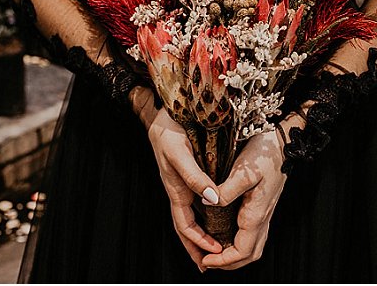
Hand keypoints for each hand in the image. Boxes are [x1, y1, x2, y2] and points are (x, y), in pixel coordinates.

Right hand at [147, 106, 223, 271]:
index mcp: (175, 189)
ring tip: (213, 248)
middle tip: (209, 264)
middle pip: (186, 226)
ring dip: (201, 233)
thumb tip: (212, 200)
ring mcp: (183, 182)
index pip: (184, 225)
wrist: (162, 111)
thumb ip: (195, 176)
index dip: (197, 242)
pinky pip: (196, 200)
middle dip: (196, 246)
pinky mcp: (189, 172)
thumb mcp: (180, 152)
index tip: (213, 254)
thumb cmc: (167, 130)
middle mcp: (179, 189)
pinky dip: (204, 214)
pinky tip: (214, 215)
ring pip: (191, 215)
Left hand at [200, 124, 289, 270]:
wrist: (282, 141)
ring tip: (216, 253)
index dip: (223, 261)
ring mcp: (265, 211)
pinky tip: (227, 234)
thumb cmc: (265, 154)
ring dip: (235, 255)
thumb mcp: (243, 171)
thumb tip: (209, 204)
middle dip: (229, 263)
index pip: (242, 251)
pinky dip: (240, 242)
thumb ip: (226, 191)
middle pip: (249, 254)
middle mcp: (262, 216)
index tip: (206, 260)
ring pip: (253, 245)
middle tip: (209, 261)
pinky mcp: (263, 204)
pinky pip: (253, 233)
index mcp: (256, 213)